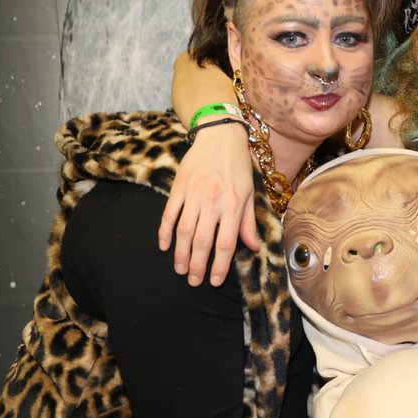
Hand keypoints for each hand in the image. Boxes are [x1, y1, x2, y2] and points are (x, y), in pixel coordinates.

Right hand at [157, 127, 256, 285]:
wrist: (220, 136)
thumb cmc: (238, 167)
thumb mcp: (248, 193)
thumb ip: (247, 222)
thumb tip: (253, 247)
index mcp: (232, 205)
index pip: (226, 243)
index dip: (219, 265)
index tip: (214, 281)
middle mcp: (213, 202)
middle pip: (203, 241)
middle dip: (198, 265)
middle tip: (194, 281)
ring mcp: (193, 195)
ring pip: (184, 231)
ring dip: (181, 254)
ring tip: (180, 270)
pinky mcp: (179, 188)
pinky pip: (169, 214)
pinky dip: (164, 232)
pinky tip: (164, 246)